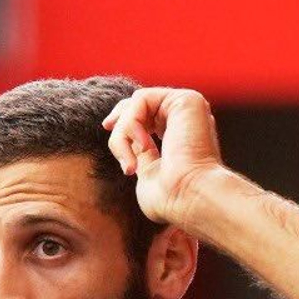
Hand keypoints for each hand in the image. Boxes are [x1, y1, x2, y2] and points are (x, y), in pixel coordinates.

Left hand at [102, 86, 225, 227]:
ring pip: (136, 103)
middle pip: (139, 104)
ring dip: (124, 134)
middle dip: (119, 122)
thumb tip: (129, 143)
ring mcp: (187, 106)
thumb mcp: (147, 173)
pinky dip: (132, 124)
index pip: (146, 114)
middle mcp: (185, 117)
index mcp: (179, 133)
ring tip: (130, 163)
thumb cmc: (171, 199)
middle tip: (113, 138)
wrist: (191, 198)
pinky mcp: (186, 100)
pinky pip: (141, 99)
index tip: (107, 127)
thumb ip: (139, 153)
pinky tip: (143, 146)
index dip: (123, 119)